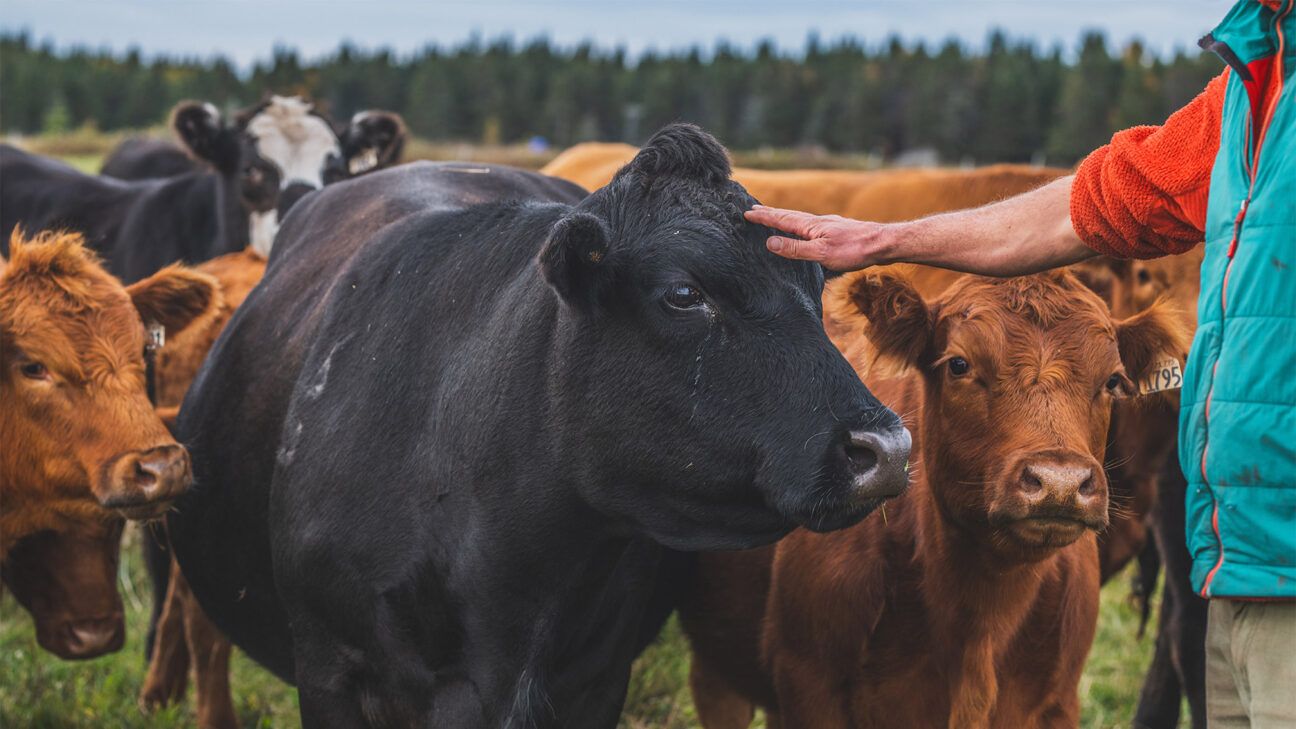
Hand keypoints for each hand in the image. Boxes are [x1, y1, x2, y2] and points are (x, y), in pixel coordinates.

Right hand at [744, 205, 891, 270]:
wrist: (883, 243)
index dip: (763, 217)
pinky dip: (800, 224)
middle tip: (753, 209)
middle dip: (770, 213)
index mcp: (810, 226)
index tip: (745, 212)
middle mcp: (817, 221)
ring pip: (800, 219)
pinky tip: (805, 229)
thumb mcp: (821, 253)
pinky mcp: (837, 230)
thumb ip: (795, 249)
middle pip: (789, 215)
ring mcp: (828, 224)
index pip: (781, 219)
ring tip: (774, 216)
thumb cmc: (854, 250)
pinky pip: (811, 224)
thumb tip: (769, 242)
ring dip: (784, 217)